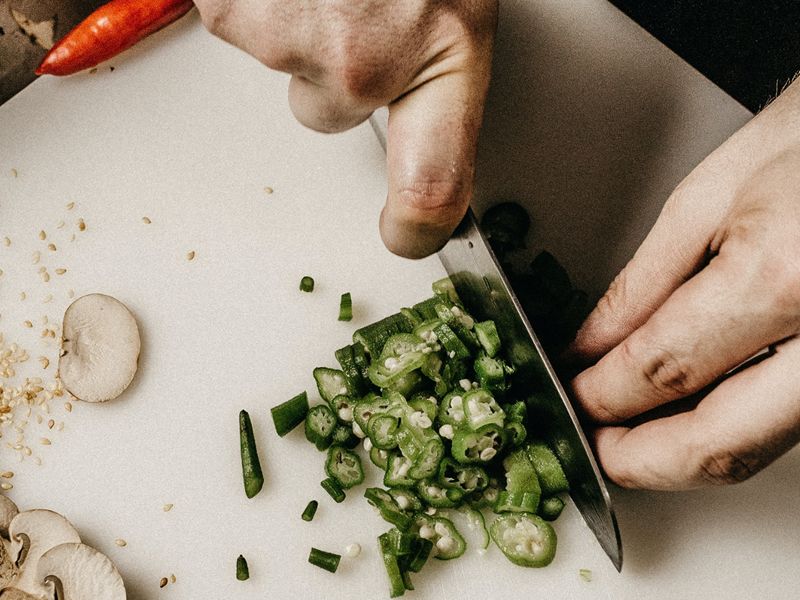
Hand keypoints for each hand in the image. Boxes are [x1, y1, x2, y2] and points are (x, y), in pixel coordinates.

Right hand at [193, 0, 496, 257]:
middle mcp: (362, 60)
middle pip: (324, 113)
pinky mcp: (230, 8)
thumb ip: (426, 56)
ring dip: (295, 14)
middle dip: (331, 64)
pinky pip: (235, 16)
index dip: (418, 223)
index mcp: (443, 51)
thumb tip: (415, 121)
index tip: (406, 234)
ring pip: (278, 58)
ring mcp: (289, 35)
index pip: (436, 184)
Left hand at [568, 79, 799, 489]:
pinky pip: (783, 427)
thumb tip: (592, 348)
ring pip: (755, 449)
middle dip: (637, 459)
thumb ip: (643, 286)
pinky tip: (684, 412)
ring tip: (625, 429)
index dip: (601, 396)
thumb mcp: (708, 196)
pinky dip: (725, 431)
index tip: (570, 393)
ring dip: (679, 454)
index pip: (663, 370)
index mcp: (782, 279)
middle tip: (590, 441)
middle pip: (718, 445)